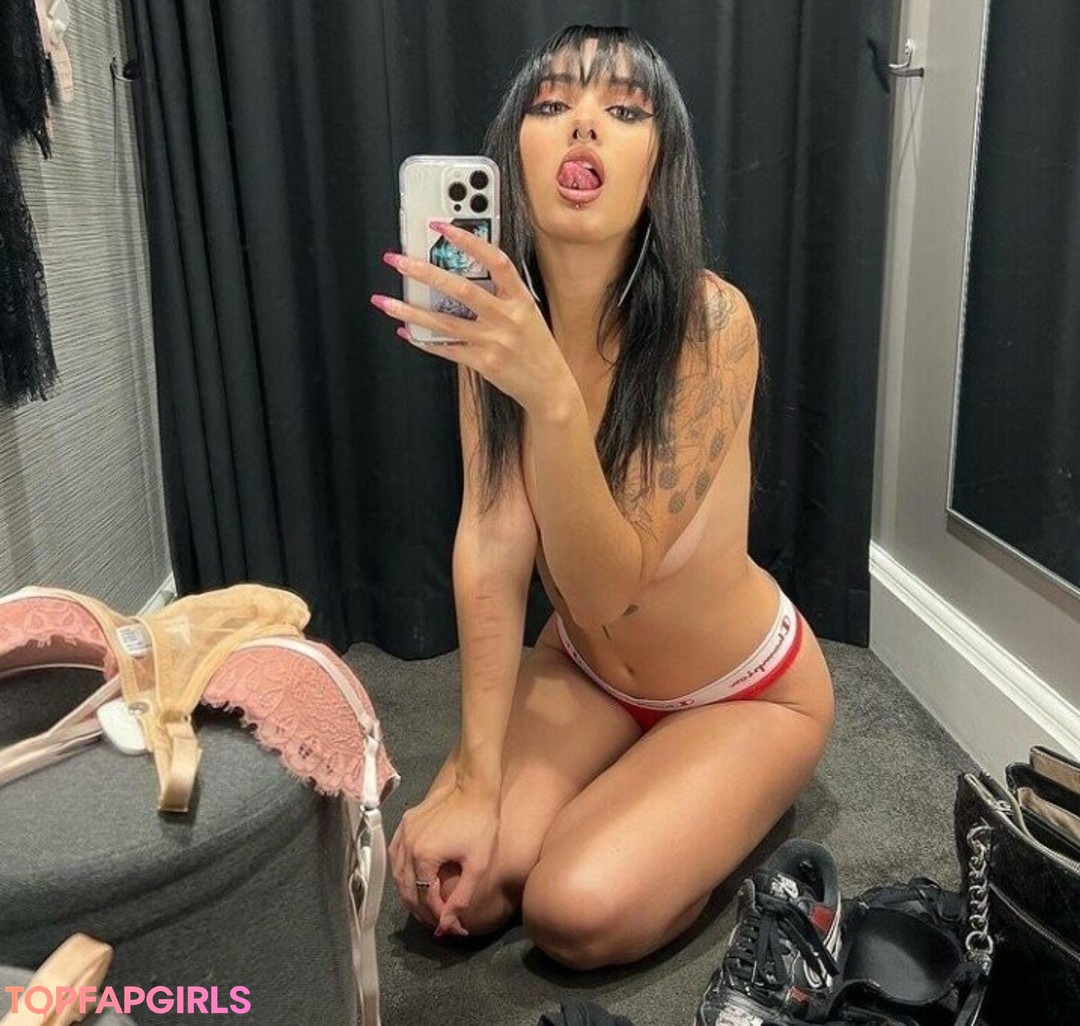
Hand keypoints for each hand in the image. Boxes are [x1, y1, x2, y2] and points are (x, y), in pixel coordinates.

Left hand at [372, 221, 574, 416]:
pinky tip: (407, 331)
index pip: (494, 261)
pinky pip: (447, 349)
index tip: (441, 227)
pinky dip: (424, 340)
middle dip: (424, 272)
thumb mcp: (528, 314)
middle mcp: (506, 318)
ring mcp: (494, 341)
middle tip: (398, 261)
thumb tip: (463, 277)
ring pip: (444, 322)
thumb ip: (501, 296)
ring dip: (411, 311)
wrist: (550, 388)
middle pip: (461, 289)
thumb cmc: (538, 349)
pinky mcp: (483, 363)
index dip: (468, 240)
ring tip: (385, 301)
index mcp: (520, 299)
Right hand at [388, 781, 498, 937]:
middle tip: (439, 922)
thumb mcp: (477, 865)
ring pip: (397, 875)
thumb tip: (448, 926)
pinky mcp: (404, 824)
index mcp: (423, 858)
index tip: (455, 928)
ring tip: (427, 906)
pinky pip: (396, 856)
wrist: (473, 786)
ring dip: (410, 894)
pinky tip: (414, 880)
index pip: (426, 900)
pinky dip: (403, 873)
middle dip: (422, 911)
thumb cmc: (481, 824)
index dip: (441, 918)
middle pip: (407, 891)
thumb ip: (461, 897)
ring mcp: (403, 834)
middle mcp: (407, 847)